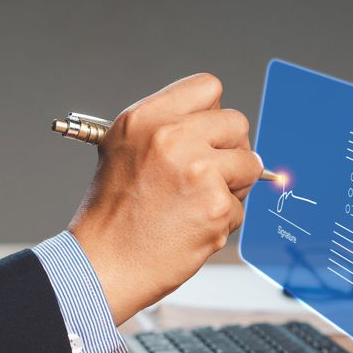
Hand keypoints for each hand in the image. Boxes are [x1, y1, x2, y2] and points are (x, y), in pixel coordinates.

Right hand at [69, 73, 262, 324]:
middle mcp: (172, 137)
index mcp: (147, 118)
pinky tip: (191, 228)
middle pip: (237, 124)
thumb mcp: (124, 149)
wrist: (102, 265)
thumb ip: (169, 128)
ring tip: (196, 204)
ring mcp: (198, 170)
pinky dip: (222, 222)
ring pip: (249, 164)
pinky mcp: (216, 206)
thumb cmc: (112, 215)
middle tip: (206, 176)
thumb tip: (217, 127)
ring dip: (233, 187)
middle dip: (230, 151)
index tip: (208, 135)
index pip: (208, 87)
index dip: (213, 114)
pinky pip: (241, 207)